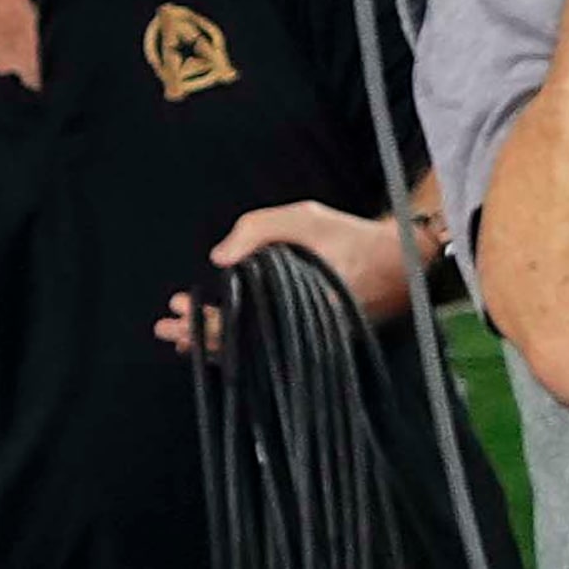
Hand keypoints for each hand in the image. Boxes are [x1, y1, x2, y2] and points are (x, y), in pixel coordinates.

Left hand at [157, 200, 419, 348]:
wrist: (402, 259)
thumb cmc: (354, 237)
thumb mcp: (306, 218)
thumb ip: (259, 228)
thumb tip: (218, 258)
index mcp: (300, 306)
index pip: (239, 322)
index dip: (203, 318)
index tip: (179, 305)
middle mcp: (303, 331)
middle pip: (242, 344)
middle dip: (199, 335)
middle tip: (166, 328)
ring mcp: (310, 339)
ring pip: (254, 350)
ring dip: (217, 343)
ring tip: (182, 339)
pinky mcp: (315, 339)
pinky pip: (270, 347)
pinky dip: (243, 344)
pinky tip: (221, 340)